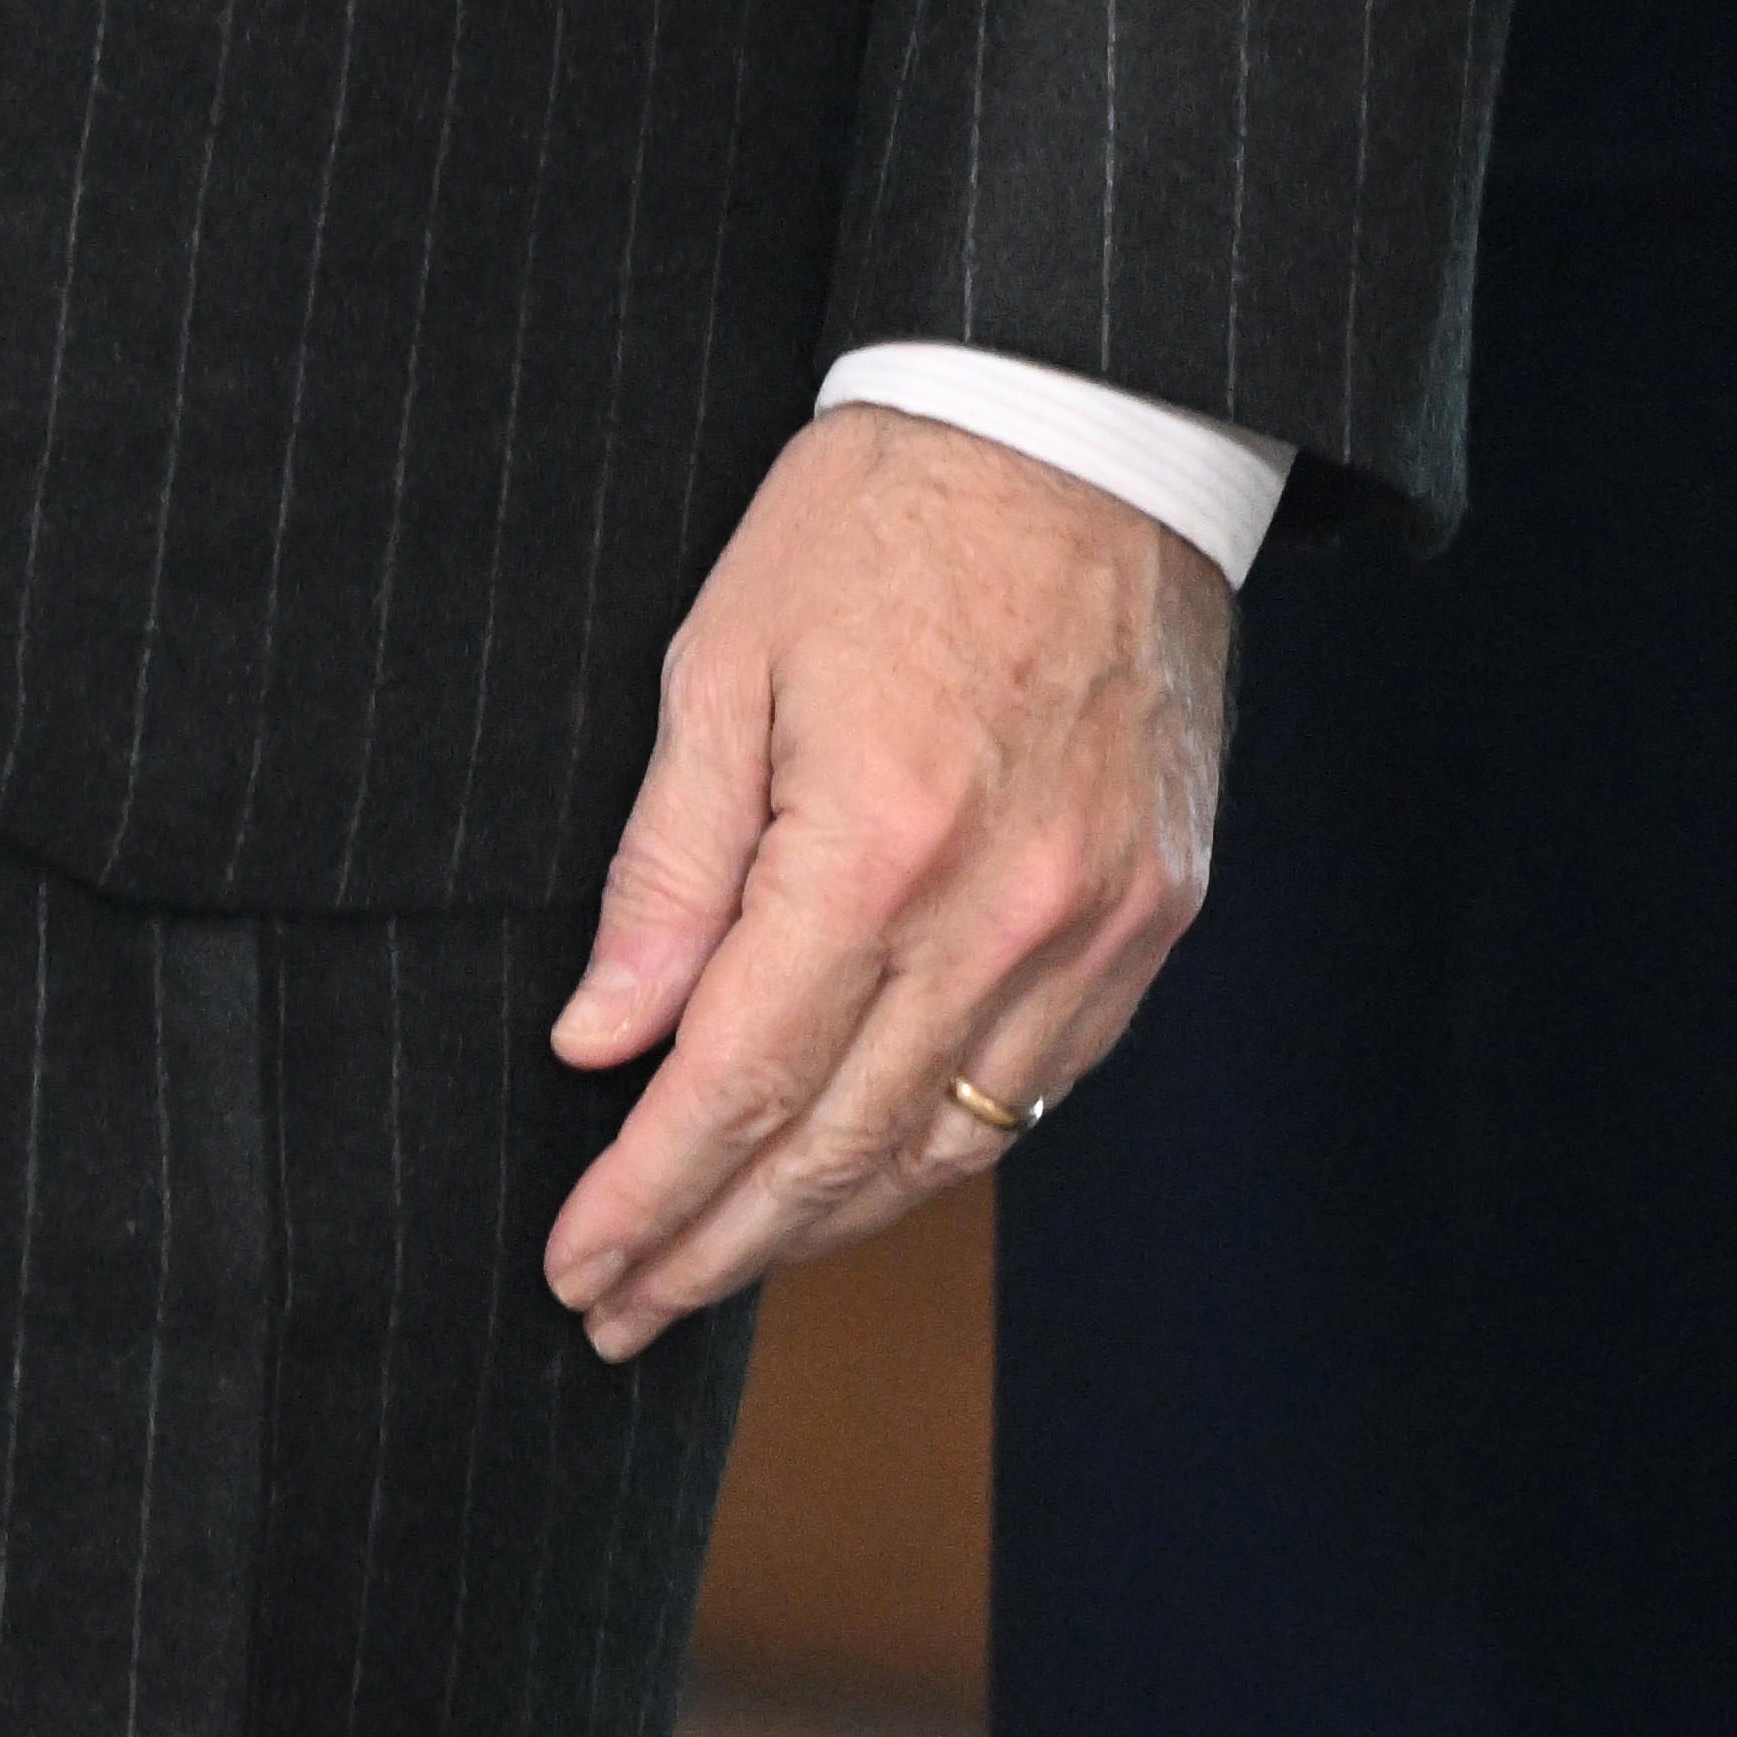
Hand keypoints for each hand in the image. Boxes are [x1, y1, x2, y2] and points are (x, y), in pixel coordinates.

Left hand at [543, 413, 1234, 1353]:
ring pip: (952, 1140)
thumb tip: (604, 1041)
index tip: (579, 1264)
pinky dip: (946, 1143)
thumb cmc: (889, 516)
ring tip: (726, 1261)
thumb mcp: (726, 661)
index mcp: (874, 844)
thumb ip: (668, 866)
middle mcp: (1002, 909)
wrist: (1090, 428)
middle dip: (716, 1246)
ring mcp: (1100, 920)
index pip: (736, 1086)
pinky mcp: (1158, 908)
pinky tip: (870, 1166)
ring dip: (827, 1222)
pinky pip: (1046, 1080)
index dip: (647, 1196)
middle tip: (622, 1308)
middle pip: (839, 1146)